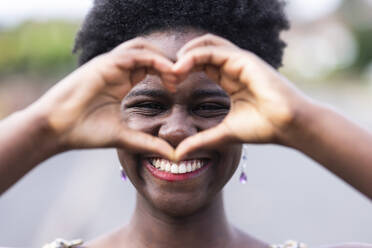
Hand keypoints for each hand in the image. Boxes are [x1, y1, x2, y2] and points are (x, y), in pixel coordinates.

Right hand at [31, 38, 175, 158]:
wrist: (56, 130)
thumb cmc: (85, 132)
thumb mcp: (124, 137)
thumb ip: (148, 143)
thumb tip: (173, 155)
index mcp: (121, 82)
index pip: (149, 67)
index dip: (166, 73)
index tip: (178, 88)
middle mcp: (116, 70)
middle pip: (148, 52)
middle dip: (167, 63)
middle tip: (181, 79)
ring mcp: (109, 65)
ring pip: (142, 48)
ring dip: (162, 58)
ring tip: (175, 76)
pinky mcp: (103, 64)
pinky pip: (133, 54)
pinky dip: (153, 60)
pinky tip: (166, 73)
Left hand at [172, 34, 307, 159]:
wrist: (288, 126)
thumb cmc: (263, 128)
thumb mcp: (223, 134)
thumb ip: (200, 141)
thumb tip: (178, 154)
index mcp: (231, 80)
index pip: (202, 65)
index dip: (184, 71)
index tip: (170, 86)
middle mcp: (234, 67)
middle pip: (202, 51)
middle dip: (181, 61)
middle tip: (167, 77)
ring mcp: (240, 61)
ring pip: (206, 45)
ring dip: (185, 55)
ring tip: (171, 70)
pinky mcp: (244, 59)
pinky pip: (214, 50)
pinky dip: (194, 55)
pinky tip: (181, 67)